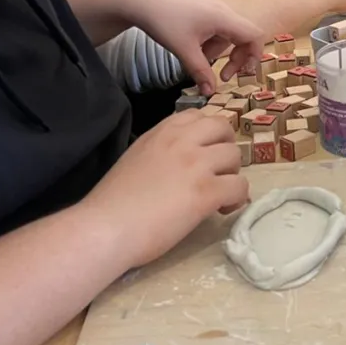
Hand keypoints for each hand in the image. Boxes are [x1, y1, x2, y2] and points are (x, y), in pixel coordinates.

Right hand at [85, 110, 247, 268]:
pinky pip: (240, 187)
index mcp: (161, 132)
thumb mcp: (136, 158)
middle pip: (223, 127)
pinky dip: (236, 198)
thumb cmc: (112, 202)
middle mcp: (182, 141)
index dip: (208, 134)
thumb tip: (181, 164)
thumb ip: (162, 151)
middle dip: (225, 148)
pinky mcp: (206, 191)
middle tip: (217, 172)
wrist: (105, 229)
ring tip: (218, 194)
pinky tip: (220, 209)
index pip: (198, 115)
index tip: (203, 154)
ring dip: (231, 175)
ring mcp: (196, 164)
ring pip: (235, 156)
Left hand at [126, 0, 262, 94]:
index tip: (243, 73)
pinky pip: (214, 25)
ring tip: (196, 59)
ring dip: (217, 50)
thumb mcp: (183, 50)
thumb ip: (200, 71)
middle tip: (222, 75)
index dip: (255, 56)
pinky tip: (190, 46)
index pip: (254, 36)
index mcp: (224, 18)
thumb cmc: (163, 20)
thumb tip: (211, 92)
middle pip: (242, 35)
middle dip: (235, 57)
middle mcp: (222, 10)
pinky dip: (208, 40)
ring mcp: (211, 6)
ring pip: (225, 32)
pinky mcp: (199, 5)